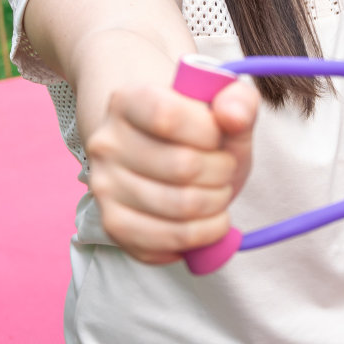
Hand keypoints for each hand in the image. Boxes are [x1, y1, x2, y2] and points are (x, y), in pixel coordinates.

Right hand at [84, 74, 259, 264]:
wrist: (164, 151)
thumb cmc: (198, 128)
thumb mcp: (224, 105)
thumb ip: (238, 101)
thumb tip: (233, 116)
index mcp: (129, 100)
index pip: (168, 116)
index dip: (209, 131)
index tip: (219, 134)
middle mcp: (107, 143)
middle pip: (182, 166)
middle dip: (222, 170)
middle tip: (225, 167)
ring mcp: (105, 187)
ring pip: (179, 208)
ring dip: (217, 204)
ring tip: (218, 192)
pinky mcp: (113, 224)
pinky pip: (163, 242)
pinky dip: (200, 237)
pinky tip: (208, 222)